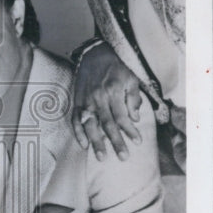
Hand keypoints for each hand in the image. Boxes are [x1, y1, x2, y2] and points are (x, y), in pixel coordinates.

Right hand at [72, 42, 142, 160]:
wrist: (94, 55)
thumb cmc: (115, 68)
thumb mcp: (131, 79)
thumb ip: (133, 99)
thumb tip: (135, 119)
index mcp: (113, 92)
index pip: (122, 117)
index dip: (130, 131)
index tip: (137, 142)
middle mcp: (98, 98)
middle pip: (107, 124)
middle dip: (115, 142)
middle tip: (122, 157)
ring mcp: (85, 101)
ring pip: (90, 125)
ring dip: (96, 142)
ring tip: (101, 157)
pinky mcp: (76, 102)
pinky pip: (75, 120)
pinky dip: (78, 133)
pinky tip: (83, 145)